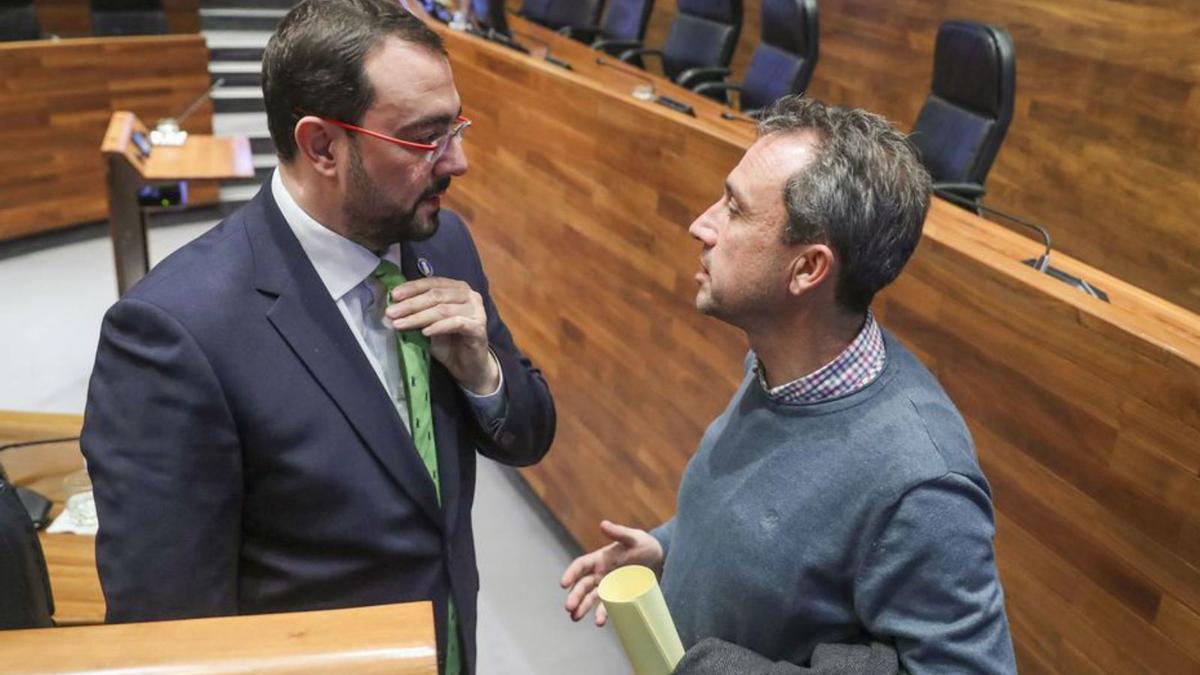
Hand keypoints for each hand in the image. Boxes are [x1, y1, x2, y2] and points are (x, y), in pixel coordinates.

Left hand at [385, 277, 499, 393]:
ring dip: (418, 317)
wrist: (469, 366)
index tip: (393, 296)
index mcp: (457, 288)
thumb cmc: (450, 343)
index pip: (432, 283)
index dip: (412, 288)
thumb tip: (391, 310)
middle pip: (436, 295)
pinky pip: (456, 323)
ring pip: (443, 309)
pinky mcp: (478, 328)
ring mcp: (476, 311)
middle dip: (410, 304)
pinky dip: (438, 327)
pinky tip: (424, 332)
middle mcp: (469, 295)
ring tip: (400, 324)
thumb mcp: (430, 325)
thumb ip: (417, 314)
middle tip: (391, 312)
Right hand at [560, 520, 663, 625]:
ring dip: (582, 607)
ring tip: (575, 617)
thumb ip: (619, 532)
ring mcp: (608, 586)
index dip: (571, 573)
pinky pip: (608, 607)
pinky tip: (599, 622)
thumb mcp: (633, 538)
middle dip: (575, 596)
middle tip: (568, 607)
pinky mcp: (619, 597)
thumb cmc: (645, 545)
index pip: (580, 566)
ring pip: (591, 598)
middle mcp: (600, 574)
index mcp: (600, 558)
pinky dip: (602, 614)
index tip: (563, 583)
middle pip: (582, 585)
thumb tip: (603, 524)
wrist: (662, 560)